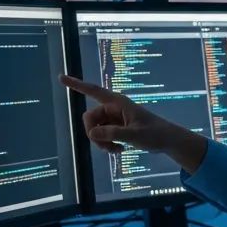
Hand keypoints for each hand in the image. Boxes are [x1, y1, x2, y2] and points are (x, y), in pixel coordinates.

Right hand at [59, 75, 206, 171]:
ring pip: (94, 130)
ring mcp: (113, 118)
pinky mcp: (115, 128)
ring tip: (117, 150)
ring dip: (102, 143)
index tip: (61, 77)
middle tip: (108, 147)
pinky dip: (106, 145)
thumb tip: (91, 133)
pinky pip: (101, 136)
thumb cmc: (154, 134)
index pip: (93, 91)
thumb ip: (113, 134)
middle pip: (89, 118)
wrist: (166, 141)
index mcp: (117, 102)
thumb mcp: (134, 135)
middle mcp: (112, 108)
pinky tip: (119, 150)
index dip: (76, 84)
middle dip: (94, 134)